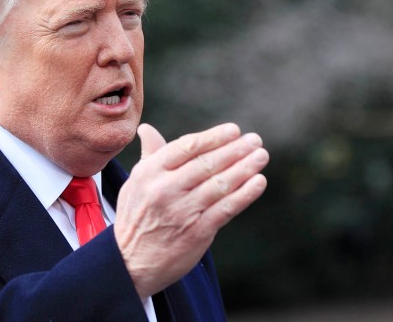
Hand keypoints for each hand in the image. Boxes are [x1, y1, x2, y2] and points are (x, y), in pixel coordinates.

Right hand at [114, 122, 267, 297]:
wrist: (131, 263)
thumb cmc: (135, 218)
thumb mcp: (135, 184)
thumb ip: (150, 156)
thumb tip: (147, 129)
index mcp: (149, 173)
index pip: (186, 147)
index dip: (213, 137)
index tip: (234, 130)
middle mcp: (165, 190)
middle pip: (207, 164)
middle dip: (235, 150)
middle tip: (256, 140)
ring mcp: (182, 211)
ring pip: (220, 184)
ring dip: (245, 168)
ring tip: (261, 156)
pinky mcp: (197, 232)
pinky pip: (226, 208)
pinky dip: (245, 194)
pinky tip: (258, 182)